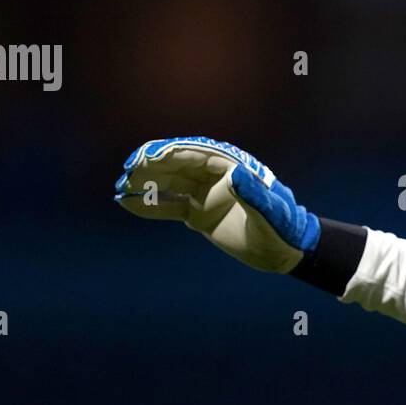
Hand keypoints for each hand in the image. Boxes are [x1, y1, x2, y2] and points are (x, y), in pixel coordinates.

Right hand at [114, 137, 319, 272]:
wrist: (285, 251)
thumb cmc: (283, 229)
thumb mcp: (270, 213)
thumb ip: (254, 195)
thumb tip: (235, 175)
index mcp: (232, 167)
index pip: (195, 154)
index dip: (170, 153)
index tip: (146, 156)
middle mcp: (216, 176)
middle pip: (178, 165)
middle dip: (150, 166)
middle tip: (126, 171)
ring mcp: (206, 194)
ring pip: (170, 183)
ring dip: (145, 184)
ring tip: (120, 188)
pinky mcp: (200, 214)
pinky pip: (170, 206)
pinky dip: (150, 206)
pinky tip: (128, 205)